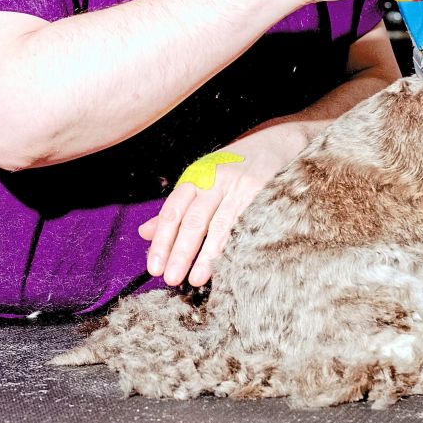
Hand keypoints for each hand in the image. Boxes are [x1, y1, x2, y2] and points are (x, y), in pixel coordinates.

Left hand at [138, 123, 305, 286]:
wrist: (277, 144)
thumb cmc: (234, 167)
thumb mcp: (202, 180)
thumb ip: (176, 209)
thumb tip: (145, 232)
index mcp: (197, 177)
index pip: (173, 211)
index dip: (162, 240)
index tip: (154, 267)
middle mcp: (217, 179)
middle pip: (195, 220)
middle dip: (181, 251)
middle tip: (171, 278)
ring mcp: (242, 187)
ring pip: (221, 225)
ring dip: (207, 255)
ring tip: (196, 278)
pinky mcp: (265, 194)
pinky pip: (248, 224)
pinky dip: (238, 245)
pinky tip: (231, 263)